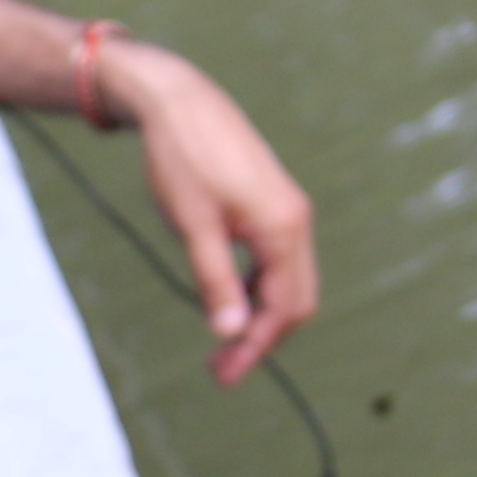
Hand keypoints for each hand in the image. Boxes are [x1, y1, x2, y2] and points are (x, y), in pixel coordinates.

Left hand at [84, 32, 318, 383]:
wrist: (179, 101)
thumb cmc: (182, 160)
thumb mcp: (192, 226)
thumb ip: (215, 281)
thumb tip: (229, 334)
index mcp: (282, 228)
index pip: (283, 308)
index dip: (255, 347)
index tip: (223, 375)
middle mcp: (296, 220)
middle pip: (296, 300)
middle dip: (261, 338)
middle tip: (219, 367)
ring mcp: (289, 210)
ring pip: (289, 280)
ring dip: (260, 314)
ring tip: (221, 340)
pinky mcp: (274, 202)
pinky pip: (279, 259)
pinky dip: (259, 287)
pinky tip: (228, 296)